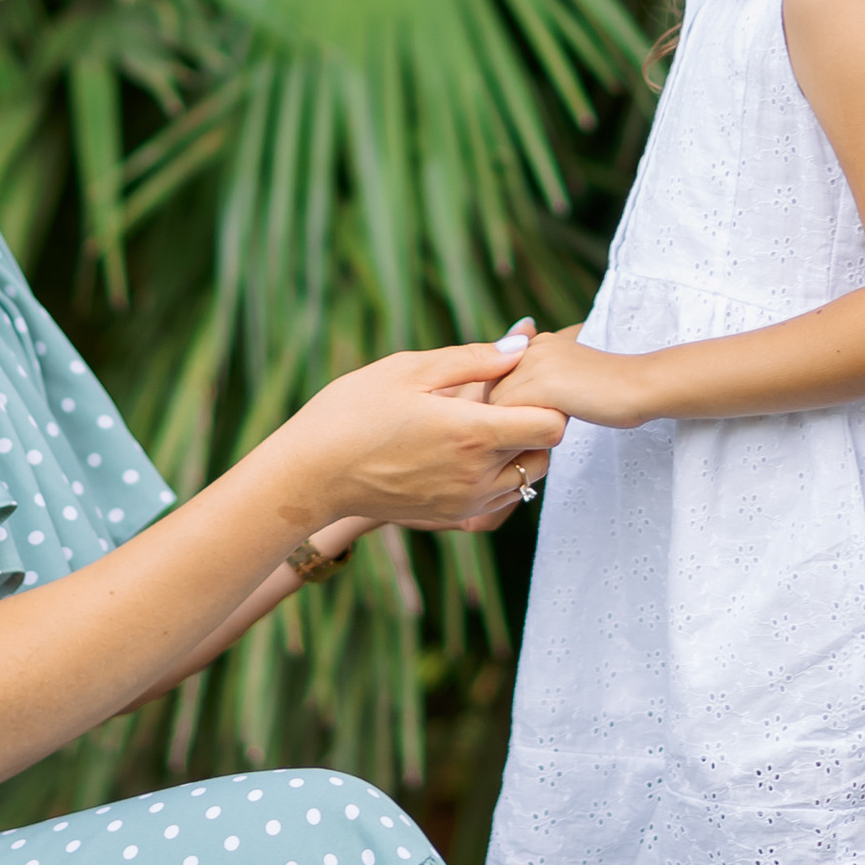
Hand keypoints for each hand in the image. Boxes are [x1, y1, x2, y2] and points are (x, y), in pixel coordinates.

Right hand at [274, 340, 565, 531]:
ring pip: (526, 481)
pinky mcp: (450, 518)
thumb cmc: (353, 411)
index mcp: (473, 433)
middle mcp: (477, 476)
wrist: (311, 474)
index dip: (548, 399)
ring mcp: (465, 502)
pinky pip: (498, 499)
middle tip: (505, 400)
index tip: (522, 382)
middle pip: (546, 454)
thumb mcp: (411, 369)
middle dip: (537, 425)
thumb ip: (474, 359)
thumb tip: (521, 346)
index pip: (553, 426)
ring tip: (485, 424)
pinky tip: (466, 449)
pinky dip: (498, 476)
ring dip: (519, 453)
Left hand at [486, 324, 646, 430]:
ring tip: (541, 434)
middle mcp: (531, 347)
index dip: (507, 406)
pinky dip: (522, 432)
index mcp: (538, 344)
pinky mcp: (542, 383)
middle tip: (531, 434)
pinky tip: (547, 437)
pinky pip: (509, 416)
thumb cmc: (614, 392)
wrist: (643, 385)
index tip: (526, 424)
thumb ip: (544, 383)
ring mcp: (535, 363)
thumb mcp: (571, 378)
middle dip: (505, 416)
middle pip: (492, 391)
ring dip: (513, 425)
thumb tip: (518, 410)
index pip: (497, 379)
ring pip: (497, 405)